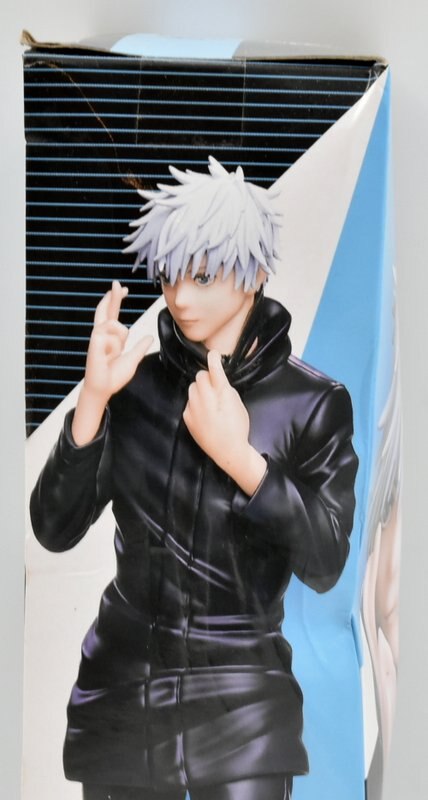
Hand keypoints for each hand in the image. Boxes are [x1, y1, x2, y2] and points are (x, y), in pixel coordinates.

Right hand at [72, 281, 152, 444]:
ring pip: (118, 325)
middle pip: (107, 309)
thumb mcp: (132, 359)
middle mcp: (101, 333)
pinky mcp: (94, 341)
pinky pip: (113, 336)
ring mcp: (96, 336)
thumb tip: (149, 337)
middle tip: (117, 282)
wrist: (103, 388)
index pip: (112, 313)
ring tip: (112, 355)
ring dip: (120, 341)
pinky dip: (114, 347)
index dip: (115, 300)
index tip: (123, 289)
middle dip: (113, 296)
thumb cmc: (113, 376)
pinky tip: (106, 356)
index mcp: (109, 337)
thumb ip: (140, 348)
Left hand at [183, 350, 266, 494]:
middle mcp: (205, 398)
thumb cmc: (237, 427)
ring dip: (199, 390)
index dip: (213, 359)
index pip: (214, 369)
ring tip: (209, 403)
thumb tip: (217, 380)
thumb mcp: (237, 404)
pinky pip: (189, 402)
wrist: (227, 450)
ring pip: (192, 388)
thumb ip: (226, 389)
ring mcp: (194, 407)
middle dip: (206, 378)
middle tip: (214, 388)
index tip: (213, 354)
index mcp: (222, 393)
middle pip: (199, 376)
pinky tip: (204, 415)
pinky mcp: (186, 416)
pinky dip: (195, 404)